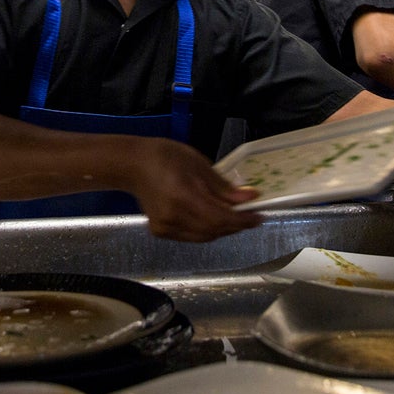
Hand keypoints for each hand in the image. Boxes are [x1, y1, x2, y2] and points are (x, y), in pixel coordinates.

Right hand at [130, 139, 263, 241]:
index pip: (220, 217)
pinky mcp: (161, 232)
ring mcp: (164, 227)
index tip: (259, 216)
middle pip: (213, 230)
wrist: (133, 165)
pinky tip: (214, 218)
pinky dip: (207, 230)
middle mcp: (173, 216)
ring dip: (224, 229)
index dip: (242, 220)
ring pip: (204, 237)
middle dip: (236, 225)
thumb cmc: (166, 157)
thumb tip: (249, 198)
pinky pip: (192, 236)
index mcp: (182, 195)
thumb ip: (223, 186)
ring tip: (236, 217)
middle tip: (251, 216)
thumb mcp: (199, 164)